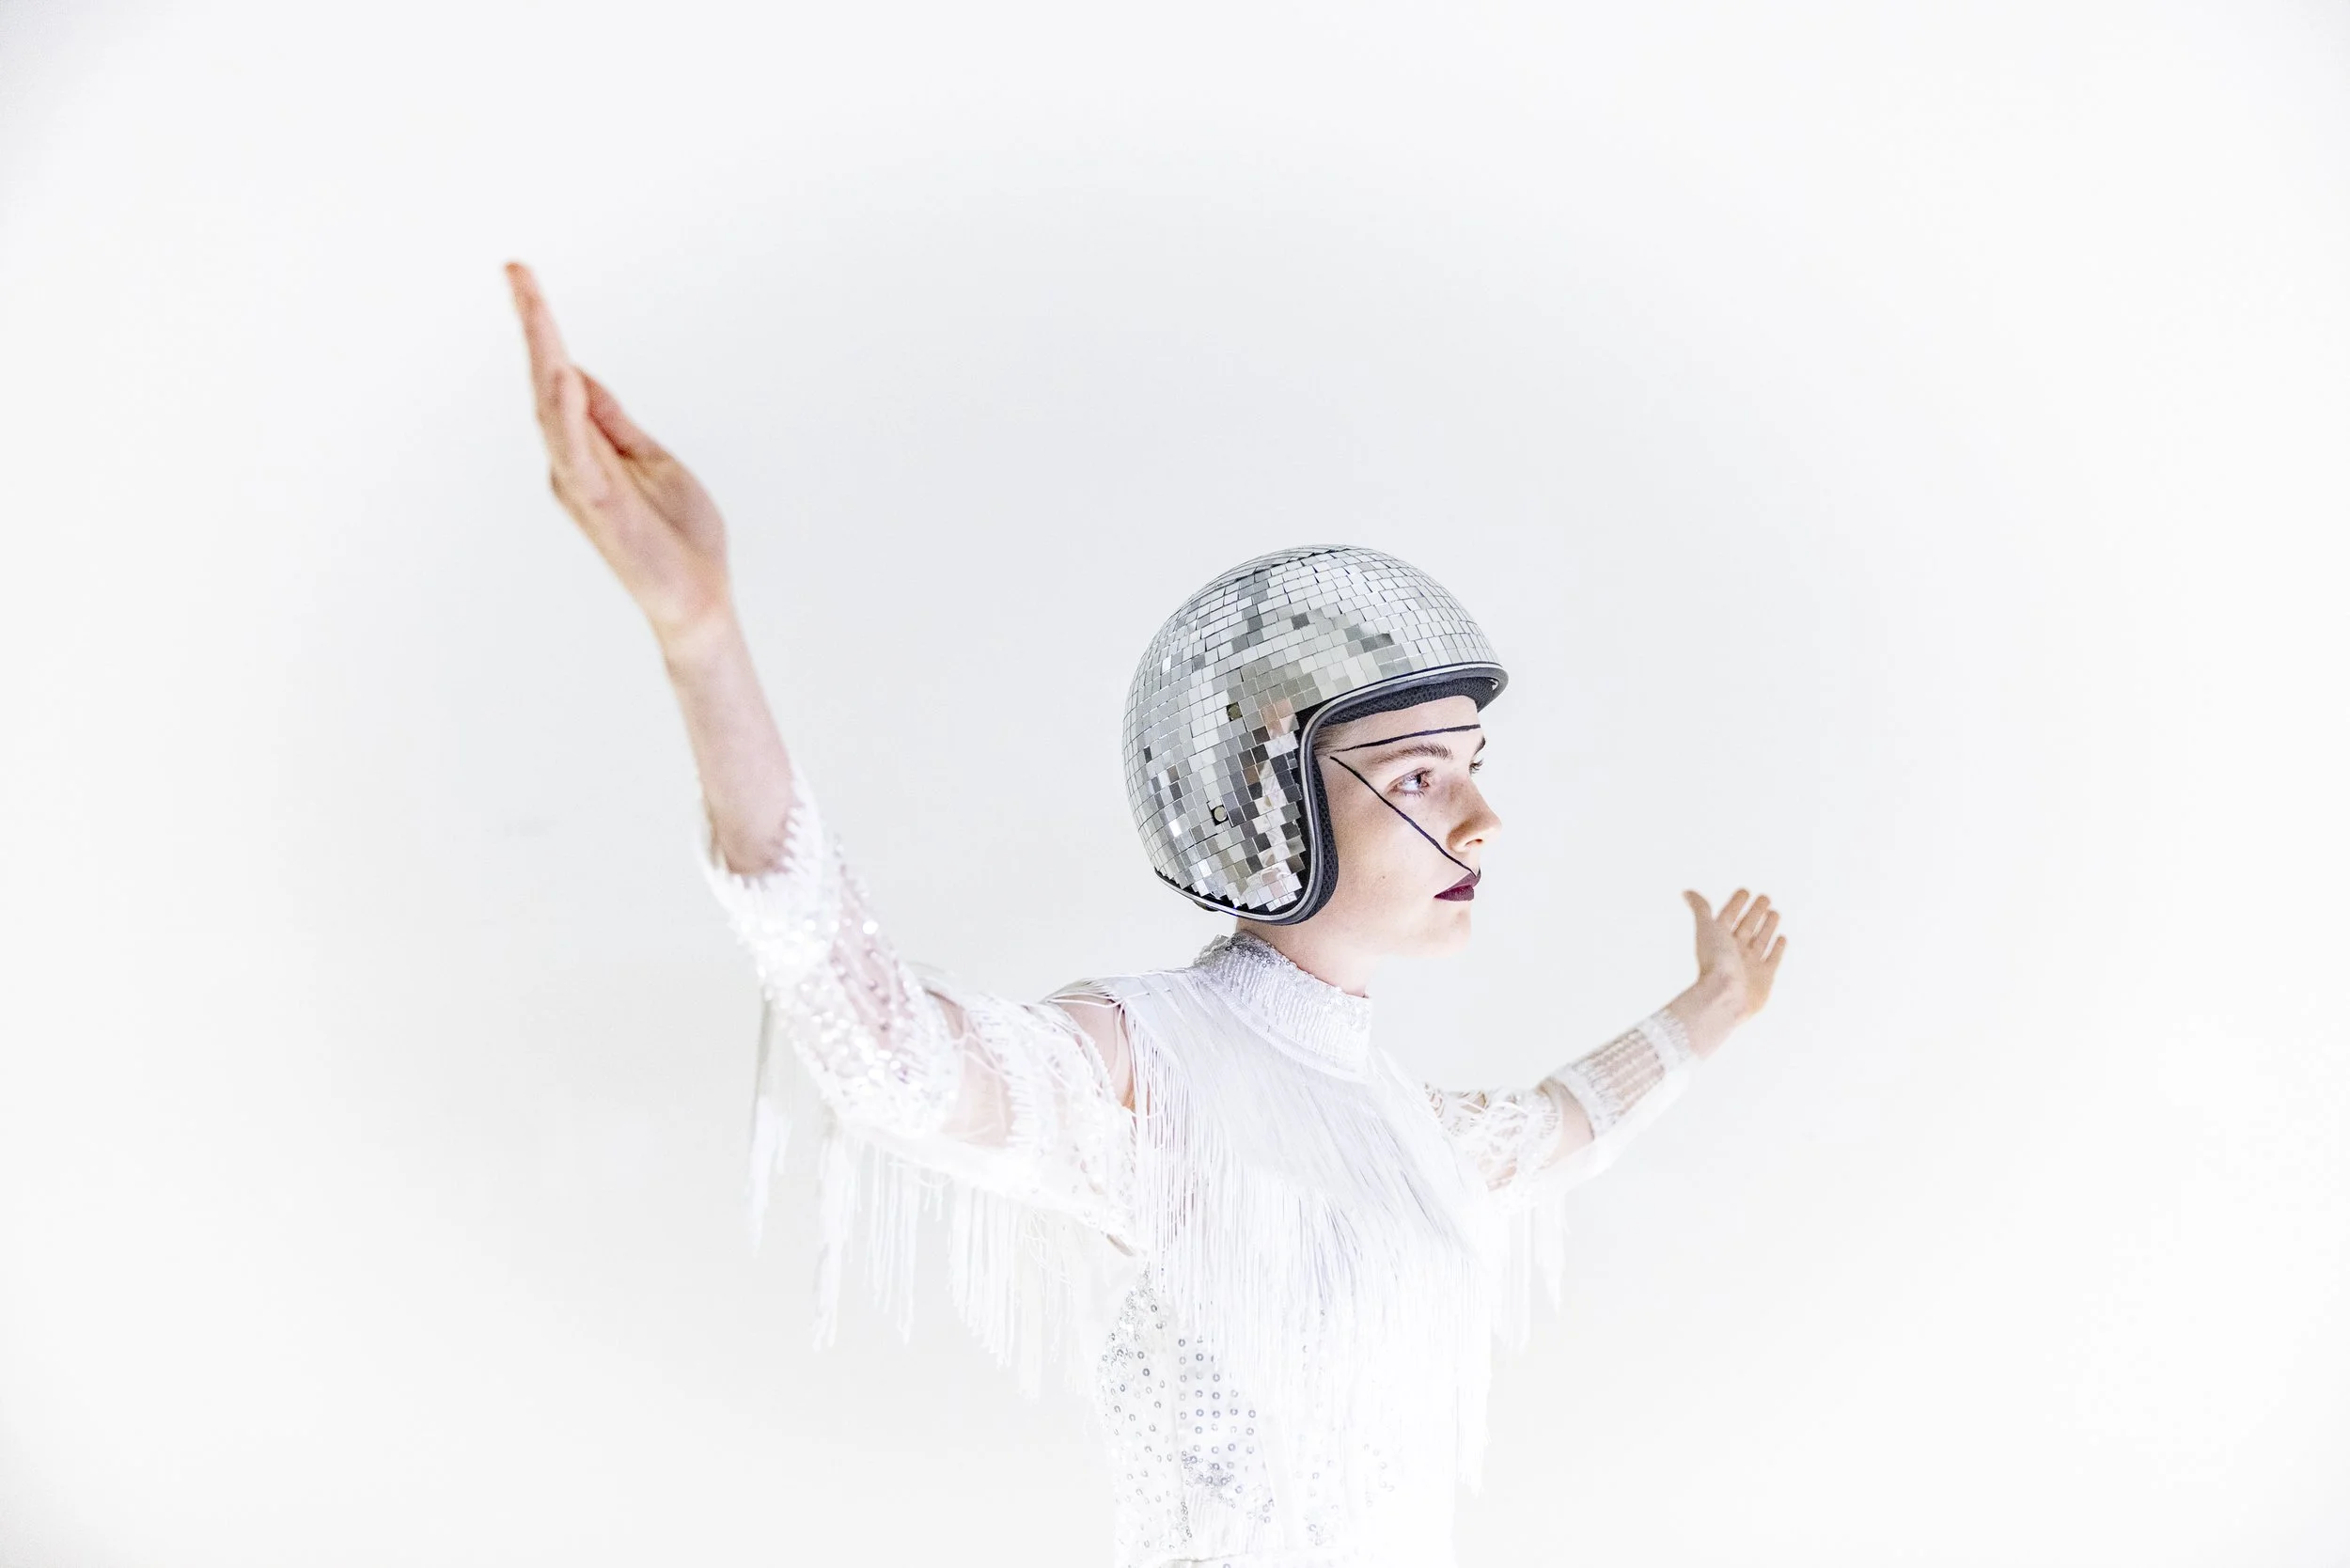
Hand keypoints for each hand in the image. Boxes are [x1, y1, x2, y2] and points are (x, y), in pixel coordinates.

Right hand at [506, 262, 733, 648]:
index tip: (523, 278)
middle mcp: (571, 462)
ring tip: (532, 304)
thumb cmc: (679, 535)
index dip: (543, 329)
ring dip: (542, 354)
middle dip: (533, 326)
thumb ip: (612, 420)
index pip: (560, 378)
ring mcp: (580, 483)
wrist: (698, 596)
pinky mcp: (597, 504)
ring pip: (552, 408)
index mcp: (588, 449)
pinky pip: (576, 452)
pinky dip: (566, 413)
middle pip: (546, 382)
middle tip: (516, 271)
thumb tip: (575, 374)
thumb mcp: (651, 459)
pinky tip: (562, 375)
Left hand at [1681, 888, 1787, 1021]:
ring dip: (1767, 926)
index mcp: (1718, 939)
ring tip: (1775, 912)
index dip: (1736, 903)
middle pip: (1746, 927)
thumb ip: (1701, 909)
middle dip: (1755, 912)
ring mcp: (1750, 964)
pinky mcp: (1765, 977)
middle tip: (1765, 897)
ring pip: (1761, 940)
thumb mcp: (1707, 928)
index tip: (1745, 890)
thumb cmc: (1714, 961)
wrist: (1726, 996)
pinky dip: (1778, 948)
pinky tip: (1782, 937)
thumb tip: (1686, 892)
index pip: (1728, 916)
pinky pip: (1773, 959)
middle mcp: (1734, 951)